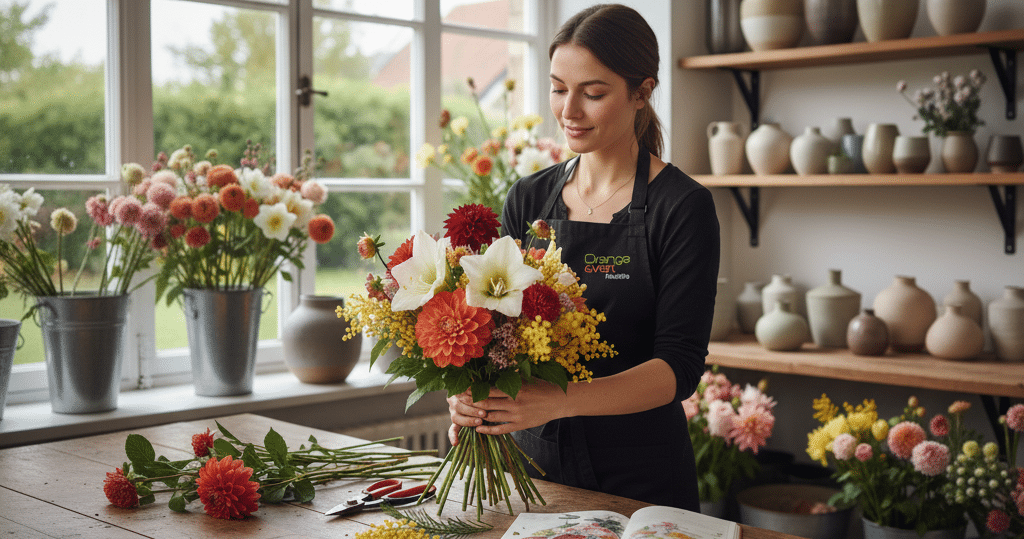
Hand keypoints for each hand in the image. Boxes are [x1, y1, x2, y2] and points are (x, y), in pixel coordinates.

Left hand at [446, 381, 566, 445]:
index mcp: (514, 389)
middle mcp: (513, 403)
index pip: (488, 390)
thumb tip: (495, 369)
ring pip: (491, 417)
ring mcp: (516, 416)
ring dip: (477, 416)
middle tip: (458, 401)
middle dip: (470, 403)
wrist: (559, 401)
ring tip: (465, 414)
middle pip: (485, 404)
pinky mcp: (520, 426)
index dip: (474, 391)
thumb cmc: (542, 386)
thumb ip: (511, 376)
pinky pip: (500, 430)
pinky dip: (488, 430)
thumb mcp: (526, 378)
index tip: (463, 389)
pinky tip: (478, 429)